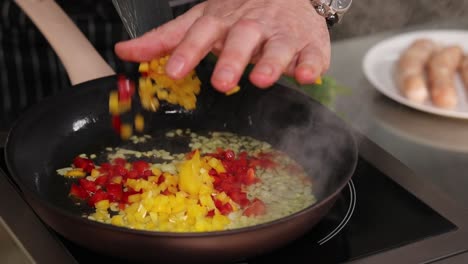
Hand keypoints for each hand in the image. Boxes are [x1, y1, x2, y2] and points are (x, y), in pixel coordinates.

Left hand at [114, 0, 330, 92]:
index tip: (173, 71)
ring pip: (278, 46)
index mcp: (222, 20)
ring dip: (271, 62)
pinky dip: (312, 64)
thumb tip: (124, 52)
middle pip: (241, 38)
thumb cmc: (238, 13)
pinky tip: (307, 75)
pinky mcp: (308, 42)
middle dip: (232, 59)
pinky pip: (312, 53)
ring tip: (262, 78)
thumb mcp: (200, 21)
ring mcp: (281, 32)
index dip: (187, 52)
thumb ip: (165, 39)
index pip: (201, 33)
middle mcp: (251, 24)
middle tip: (221, 81)